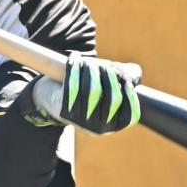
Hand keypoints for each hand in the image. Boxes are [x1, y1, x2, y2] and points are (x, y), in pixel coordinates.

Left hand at [21, 53, 141, 134]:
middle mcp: (99, 128)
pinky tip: (75, 58)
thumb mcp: (110, 83)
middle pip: (113, 98)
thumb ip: (129, 76)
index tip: (126, 79)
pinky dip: (75, 69)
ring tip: (88, 61)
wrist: (53, 97)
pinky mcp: (63, 111)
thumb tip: (133, 73)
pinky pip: (72, 86)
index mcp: (113, 125)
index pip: (130, 114)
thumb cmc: (88, 88)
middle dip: (111, 76)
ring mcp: (81, 121)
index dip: (131, 95)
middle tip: (105, 64)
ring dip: (92, 69)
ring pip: (92, 90)